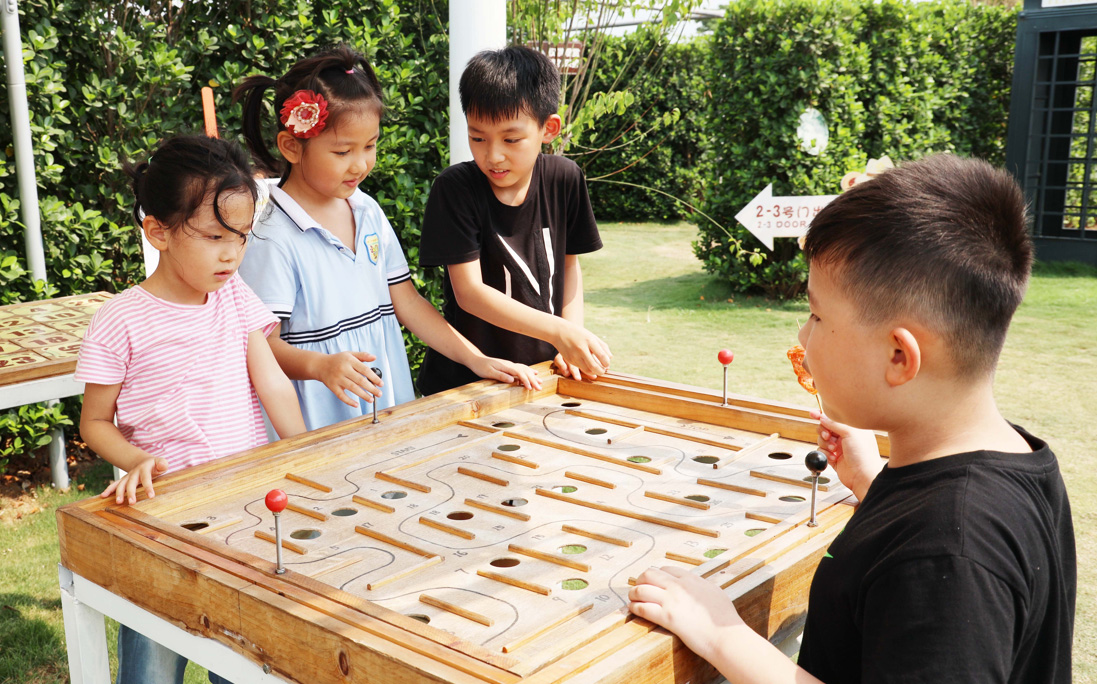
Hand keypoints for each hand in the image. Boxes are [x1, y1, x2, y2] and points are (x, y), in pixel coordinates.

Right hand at [100, 456, 168, 504]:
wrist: (144, 462)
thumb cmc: (155, 465)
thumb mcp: (161, 462)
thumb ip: (162, 464)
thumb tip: (162, 466)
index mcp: (144, 469)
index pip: (146, 478)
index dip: (148, 487)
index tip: (151, 496)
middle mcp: (134, 473)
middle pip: (131, 483)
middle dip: (130, 493)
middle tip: (132, 503)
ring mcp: (127, 477)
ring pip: (121, 485)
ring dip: (119, 493)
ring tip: (118, 502)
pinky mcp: (123, 480)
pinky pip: (115, 485)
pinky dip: (109, 490)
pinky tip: (103, 496)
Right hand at [314, 350, 381, 406]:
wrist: (319, 365)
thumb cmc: (338, 360)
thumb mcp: (350, 354)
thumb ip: (362, 355)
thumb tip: (374, 357)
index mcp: (349, 360)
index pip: (365, 370)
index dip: (374, 377)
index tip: (381, 384)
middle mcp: (343, 369)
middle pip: (360, 380)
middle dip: (371, 388)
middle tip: (379, 394)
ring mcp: (337, 378)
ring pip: (352, 388)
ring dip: (363, 395)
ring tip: (371, 399)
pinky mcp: (332, 386)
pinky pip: (341, 395)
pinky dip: (349, 401)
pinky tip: (356, 404)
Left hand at [467, 356, 542, 390]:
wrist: (476, 359)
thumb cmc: (481, 367)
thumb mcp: (489, 372)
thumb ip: (501, 376)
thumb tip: (513, 380)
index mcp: (506, 366)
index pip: (520, 373)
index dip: (526, 381)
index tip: (530, 388)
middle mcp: (510, 365)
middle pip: (525, 371)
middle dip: (533, 380)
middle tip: (540, 388)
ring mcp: (510, 365)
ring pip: (525, 369)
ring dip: (533, 376)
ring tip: (541, 382)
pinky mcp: (509, 366)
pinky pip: (522, 368)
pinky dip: (529, 371)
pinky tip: (534, 373)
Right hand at [553, 323, 610, 379]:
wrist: (560, 331)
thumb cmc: (579, 334)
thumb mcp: (592, 336)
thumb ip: (602, 346)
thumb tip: (610, 358)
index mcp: (589, 341)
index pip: (602, 356)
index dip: (606, 363)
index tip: (607, 364)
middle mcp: (581, 349)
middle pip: (594, 366)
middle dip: (601, 371)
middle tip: (603, 371)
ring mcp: (574, 355)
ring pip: (587, 370)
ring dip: (594, 372)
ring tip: (597, 370)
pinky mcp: (570, 360)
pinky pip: (581, 368)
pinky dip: (587, 370)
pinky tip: (589, 367)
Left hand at [628, 566, 744, 662]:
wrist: (726, 636)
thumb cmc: (725, 620)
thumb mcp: (715, 593)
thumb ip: (701, 587)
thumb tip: (697, 586)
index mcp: (691, 579)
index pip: (667, 569)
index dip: (657, 574)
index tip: (653, 580)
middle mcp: (679, 586)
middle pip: (650, 574)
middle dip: (641, 579)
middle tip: (638, 586)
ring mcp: (672, 601)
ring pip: (642, 589)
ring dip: (634, 593)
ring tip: (632, 597)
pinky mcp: (667, 618)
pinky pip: (643, 608)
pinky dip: (634, 607)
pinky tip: (633, 609)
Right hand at [812, 410, 883, 499]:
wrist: (863, 476)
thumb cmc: (864, 455)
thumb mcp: (850, 433)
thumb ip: (834, 424)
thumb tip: (823, 417)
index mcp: (853, 429)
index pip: (835, 419)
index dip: (823, 416)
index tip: (813, 414)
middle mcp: (846, 437)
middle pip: (826, 429)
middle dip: (824, 432)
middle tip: (828, 436)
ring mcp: (840, 448)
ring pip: (822, 441)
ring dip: (826, 444)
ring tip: (834, 450)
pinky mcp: (834, 458)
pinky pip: (822, 452)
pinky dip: (825, 454)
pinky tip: (833, 457)